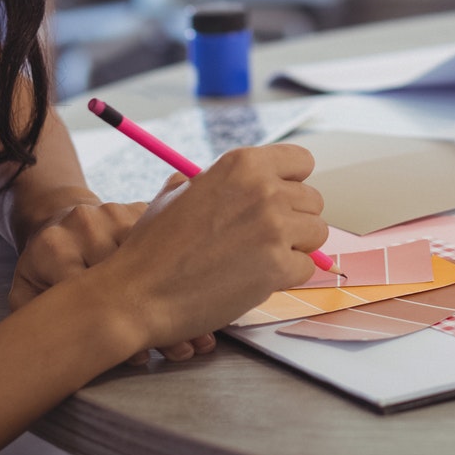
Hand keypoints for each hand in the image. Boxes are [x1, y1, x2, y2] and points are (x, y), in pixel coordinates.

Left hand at [7, 186, 213, 361]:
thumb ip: (38, 319)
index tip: (139, 356)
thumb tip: (71, 354)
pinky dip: (183, 272)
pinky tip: (199, 300)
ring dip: (177, 298)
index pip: (85, 291)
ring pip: (154, 259)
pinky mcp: (136, 208)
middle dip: (155, 318)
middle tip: (181, 351)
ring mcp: (113, 213)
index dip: (113, 327)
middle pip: (126, 276)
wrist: (57, 219)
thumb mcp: (28, 291)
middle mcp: (85, 224)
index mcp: (53, 247)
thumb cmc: (46, 268)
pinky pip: (167, 241)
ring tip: (199, 333)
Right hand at [89, 144, 325, 353]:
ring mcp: (274, 228)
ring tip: (256, 259)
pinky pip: (305, 267)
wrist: (138, 293)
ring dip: (294, 247)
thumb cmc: (154, 246)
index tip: (279, 199)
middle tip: (261, 238)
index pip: (301, 161)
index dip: (292, 182)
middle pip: (313, 199)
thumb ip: (219, 182)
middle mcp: (264, 189)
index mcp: (241, 164)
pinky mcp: (279, 266)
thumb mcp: (180, 193)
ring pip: (317, 233)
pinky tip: (253, 279)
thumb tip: (247, 181)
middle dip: (293, 219)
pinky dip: (285, 277)